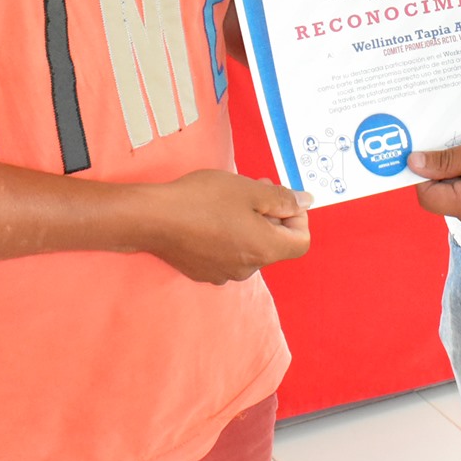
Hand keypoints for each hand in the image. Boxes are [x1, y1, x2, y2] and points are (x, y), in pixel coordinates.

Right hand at [144, 169, 311, 284]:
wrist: (154, 218)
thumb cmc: (202, 200)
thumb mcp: (249, 190)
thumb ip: (282, 198)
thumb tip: (305, 202)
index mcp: (265, 249)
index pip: (301, 240)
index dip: (297, 216)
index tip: (279, 197)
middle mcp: (249, 268)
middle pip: (275, 243)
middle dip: (271, 214)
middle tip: (254, 188)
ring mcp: (225, 273)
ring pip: (251, 247)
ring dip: (249, 224)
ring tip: (229, 201)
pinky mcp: (206, 271)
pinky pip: (229, 253)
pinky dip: (229, 236)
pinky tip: (210, 218)